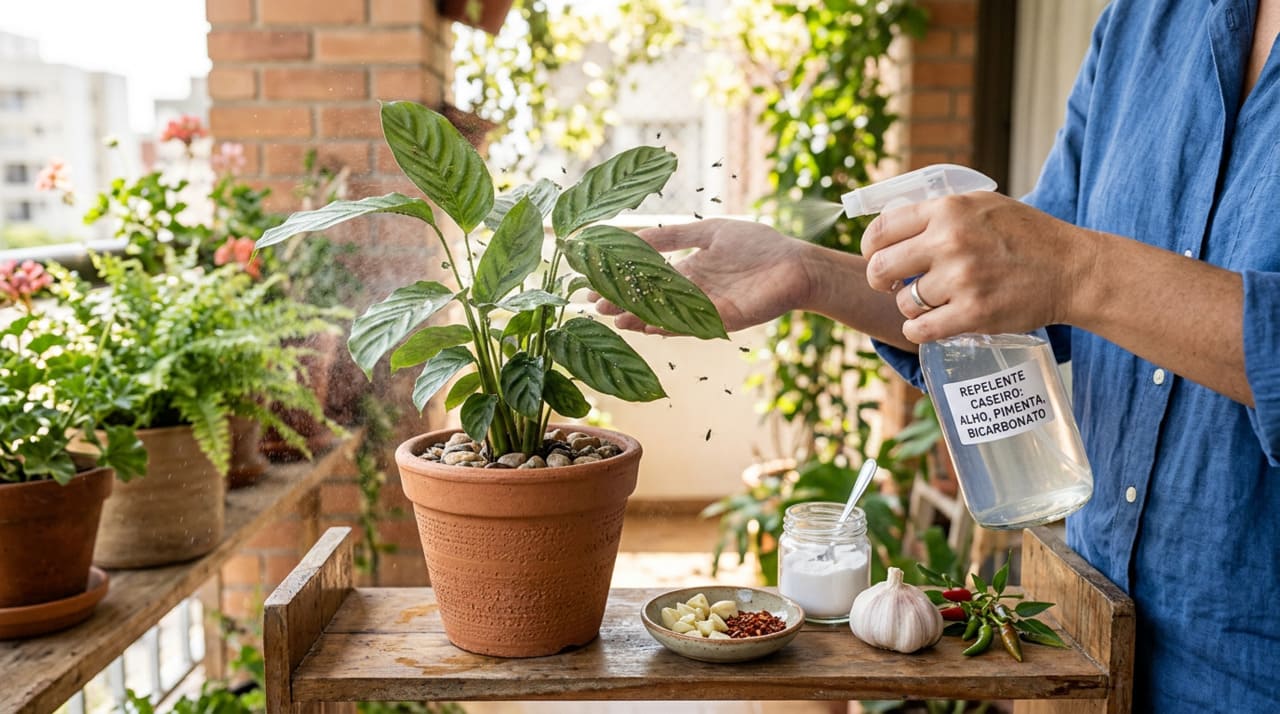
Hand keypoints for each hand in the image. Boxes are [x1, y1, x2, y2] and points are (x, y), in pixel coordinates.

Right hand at [593, 218, 816, 333]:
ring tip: (616, 319)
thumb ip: (674, 235)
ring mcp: (706, 309)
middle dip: (624, 302)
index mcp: (689, 272)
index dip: (623, 281)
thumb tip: (635, 234)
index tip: (595, 282)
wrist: (798, 264)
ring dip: (641, 318)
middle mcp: (693, 294)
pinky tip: (649, 325)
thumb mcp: (710, 231)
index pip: (648, 278)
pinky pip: (691, 324)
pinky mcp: (723, 320)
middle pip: (652, 299)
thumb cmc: (759, 245)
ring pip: (666, 315)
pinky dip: (670, 325)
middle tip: (595, 306)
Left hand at [860, 192, 1095, 343]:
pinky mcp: (973, 314)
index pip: (881, 229)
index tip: (876, 258)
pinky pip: (919, 330)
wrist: (1072, 269)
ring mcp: (961, 279)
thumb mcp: (981, 206)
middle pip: (881, 268)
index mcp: (948, 210)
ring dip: (910, 307)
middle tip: (890, 285)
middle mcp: (950, 241)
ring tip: (932, 302)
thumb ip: (939, 213)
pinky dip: (918, 331)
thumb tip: (890, 225)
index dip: (871, 248)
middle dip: (880, 280)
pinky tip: (930, 325)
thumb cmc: (1025, 236)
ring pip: (904, 302)